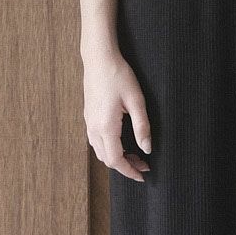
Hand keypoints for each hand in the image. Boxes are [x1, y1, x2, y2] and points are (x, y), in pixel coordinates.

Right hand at [83, 53, 151, 183]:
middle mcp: (93, 128)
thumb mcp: (136, 100)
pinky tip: (122, 141)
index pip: (116, 160)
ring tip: (134, 154)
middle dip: (125, 166)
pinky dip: (109, 148)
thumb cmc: (118, 76)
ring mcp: (88, 122)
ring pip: (100, 151)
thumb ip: (142, 127)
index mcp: (105, 126)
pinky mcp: (88, 116)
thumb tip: (147, 149)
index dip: (129, 171)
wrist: (99, 59)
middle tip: (143, 164)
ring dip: (117, 157)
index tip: (142, 176)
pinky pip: (96, 141)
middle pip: (107, 159)